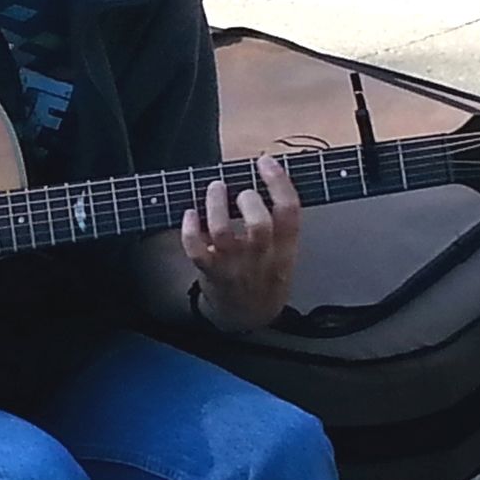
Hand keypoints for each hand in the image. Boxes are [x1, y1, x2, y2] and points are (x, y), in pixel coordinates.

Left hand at [180, 155, 300, 331]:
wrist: (247, 317)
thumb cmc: (264, 276)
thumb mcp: (284, 254)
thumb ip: (279, 223)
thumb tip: (264, 175)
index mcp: (285, 250)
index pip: (290, 213)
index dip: (279, 183)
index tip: (265, 162)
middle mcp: (261, 259)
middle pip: (259, 225)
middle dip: (249, 200)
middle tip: (241, 191)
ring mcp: (234, 267)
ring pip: (223, 232)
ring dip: (216, 205)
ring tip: (215, 188)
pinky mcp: (210, 272)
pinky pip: (196, 249)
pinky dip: (189, 228)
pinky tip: (189, 213)